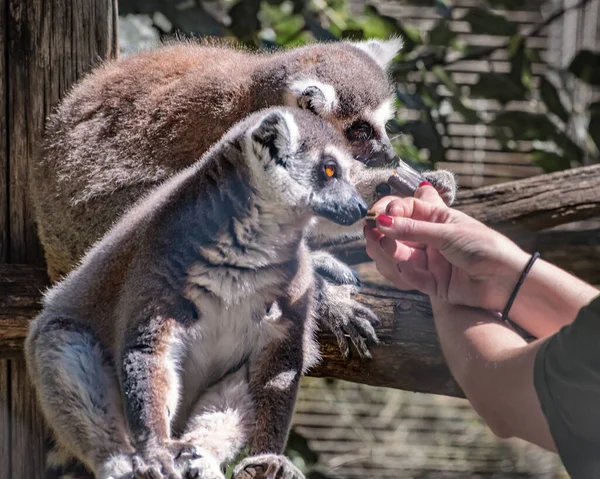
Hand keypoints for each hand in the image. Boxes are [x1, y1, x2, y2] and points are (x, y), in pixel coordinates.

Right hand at [364, 184, 530, 311]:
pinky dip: (406, 274)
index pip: (403, 210)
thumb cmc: (484, 247)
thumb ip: (412, 230)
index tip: (377, 217)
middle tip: (372, 234)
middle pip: (394, 235)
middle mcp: (428, 238)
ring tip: (385, 248)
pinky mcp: (431, 283)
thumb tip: (381, 221)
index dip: (388, 212)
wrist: (506, 281)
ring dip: (389, 253)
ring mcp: (429, 261)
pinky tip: (405, 269)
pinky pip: (410, 277)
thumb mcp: (446, 233)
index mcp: (435, 218)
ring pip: (397, 257)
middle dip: (381, 235)